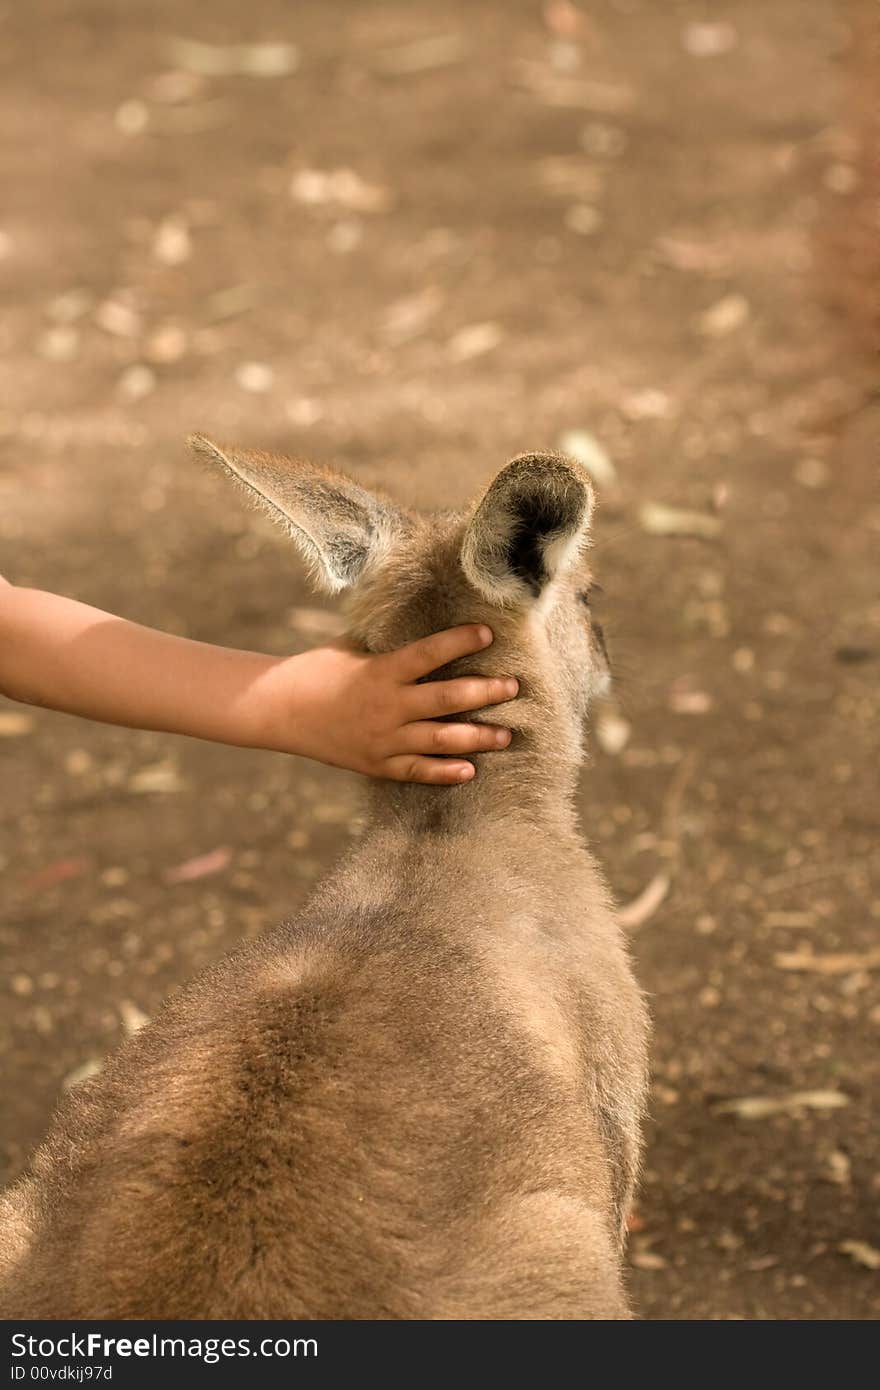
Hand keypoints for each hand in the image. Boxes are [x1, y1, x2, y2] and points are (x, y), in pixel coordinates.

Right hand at [253, 624, 517, 783]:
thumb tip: (417, 614)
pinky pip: (417, 771)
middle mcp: (387, 706)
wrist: (279, 710)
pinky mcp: (376, 764)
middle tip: (514, 687)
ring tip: (506, 735)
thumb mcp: (351, 647)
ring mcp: (383, 739)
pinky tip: (470, 771)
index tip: (488, 634)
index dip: (459, 642)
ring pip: (440, 739)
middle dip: (484, 692)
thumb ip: (386, 640)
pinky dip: (444, 772)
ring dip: (478, 737)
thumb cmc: (317, 669)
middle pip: (446, 699)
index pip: (428, 654)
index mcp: (380, 671)